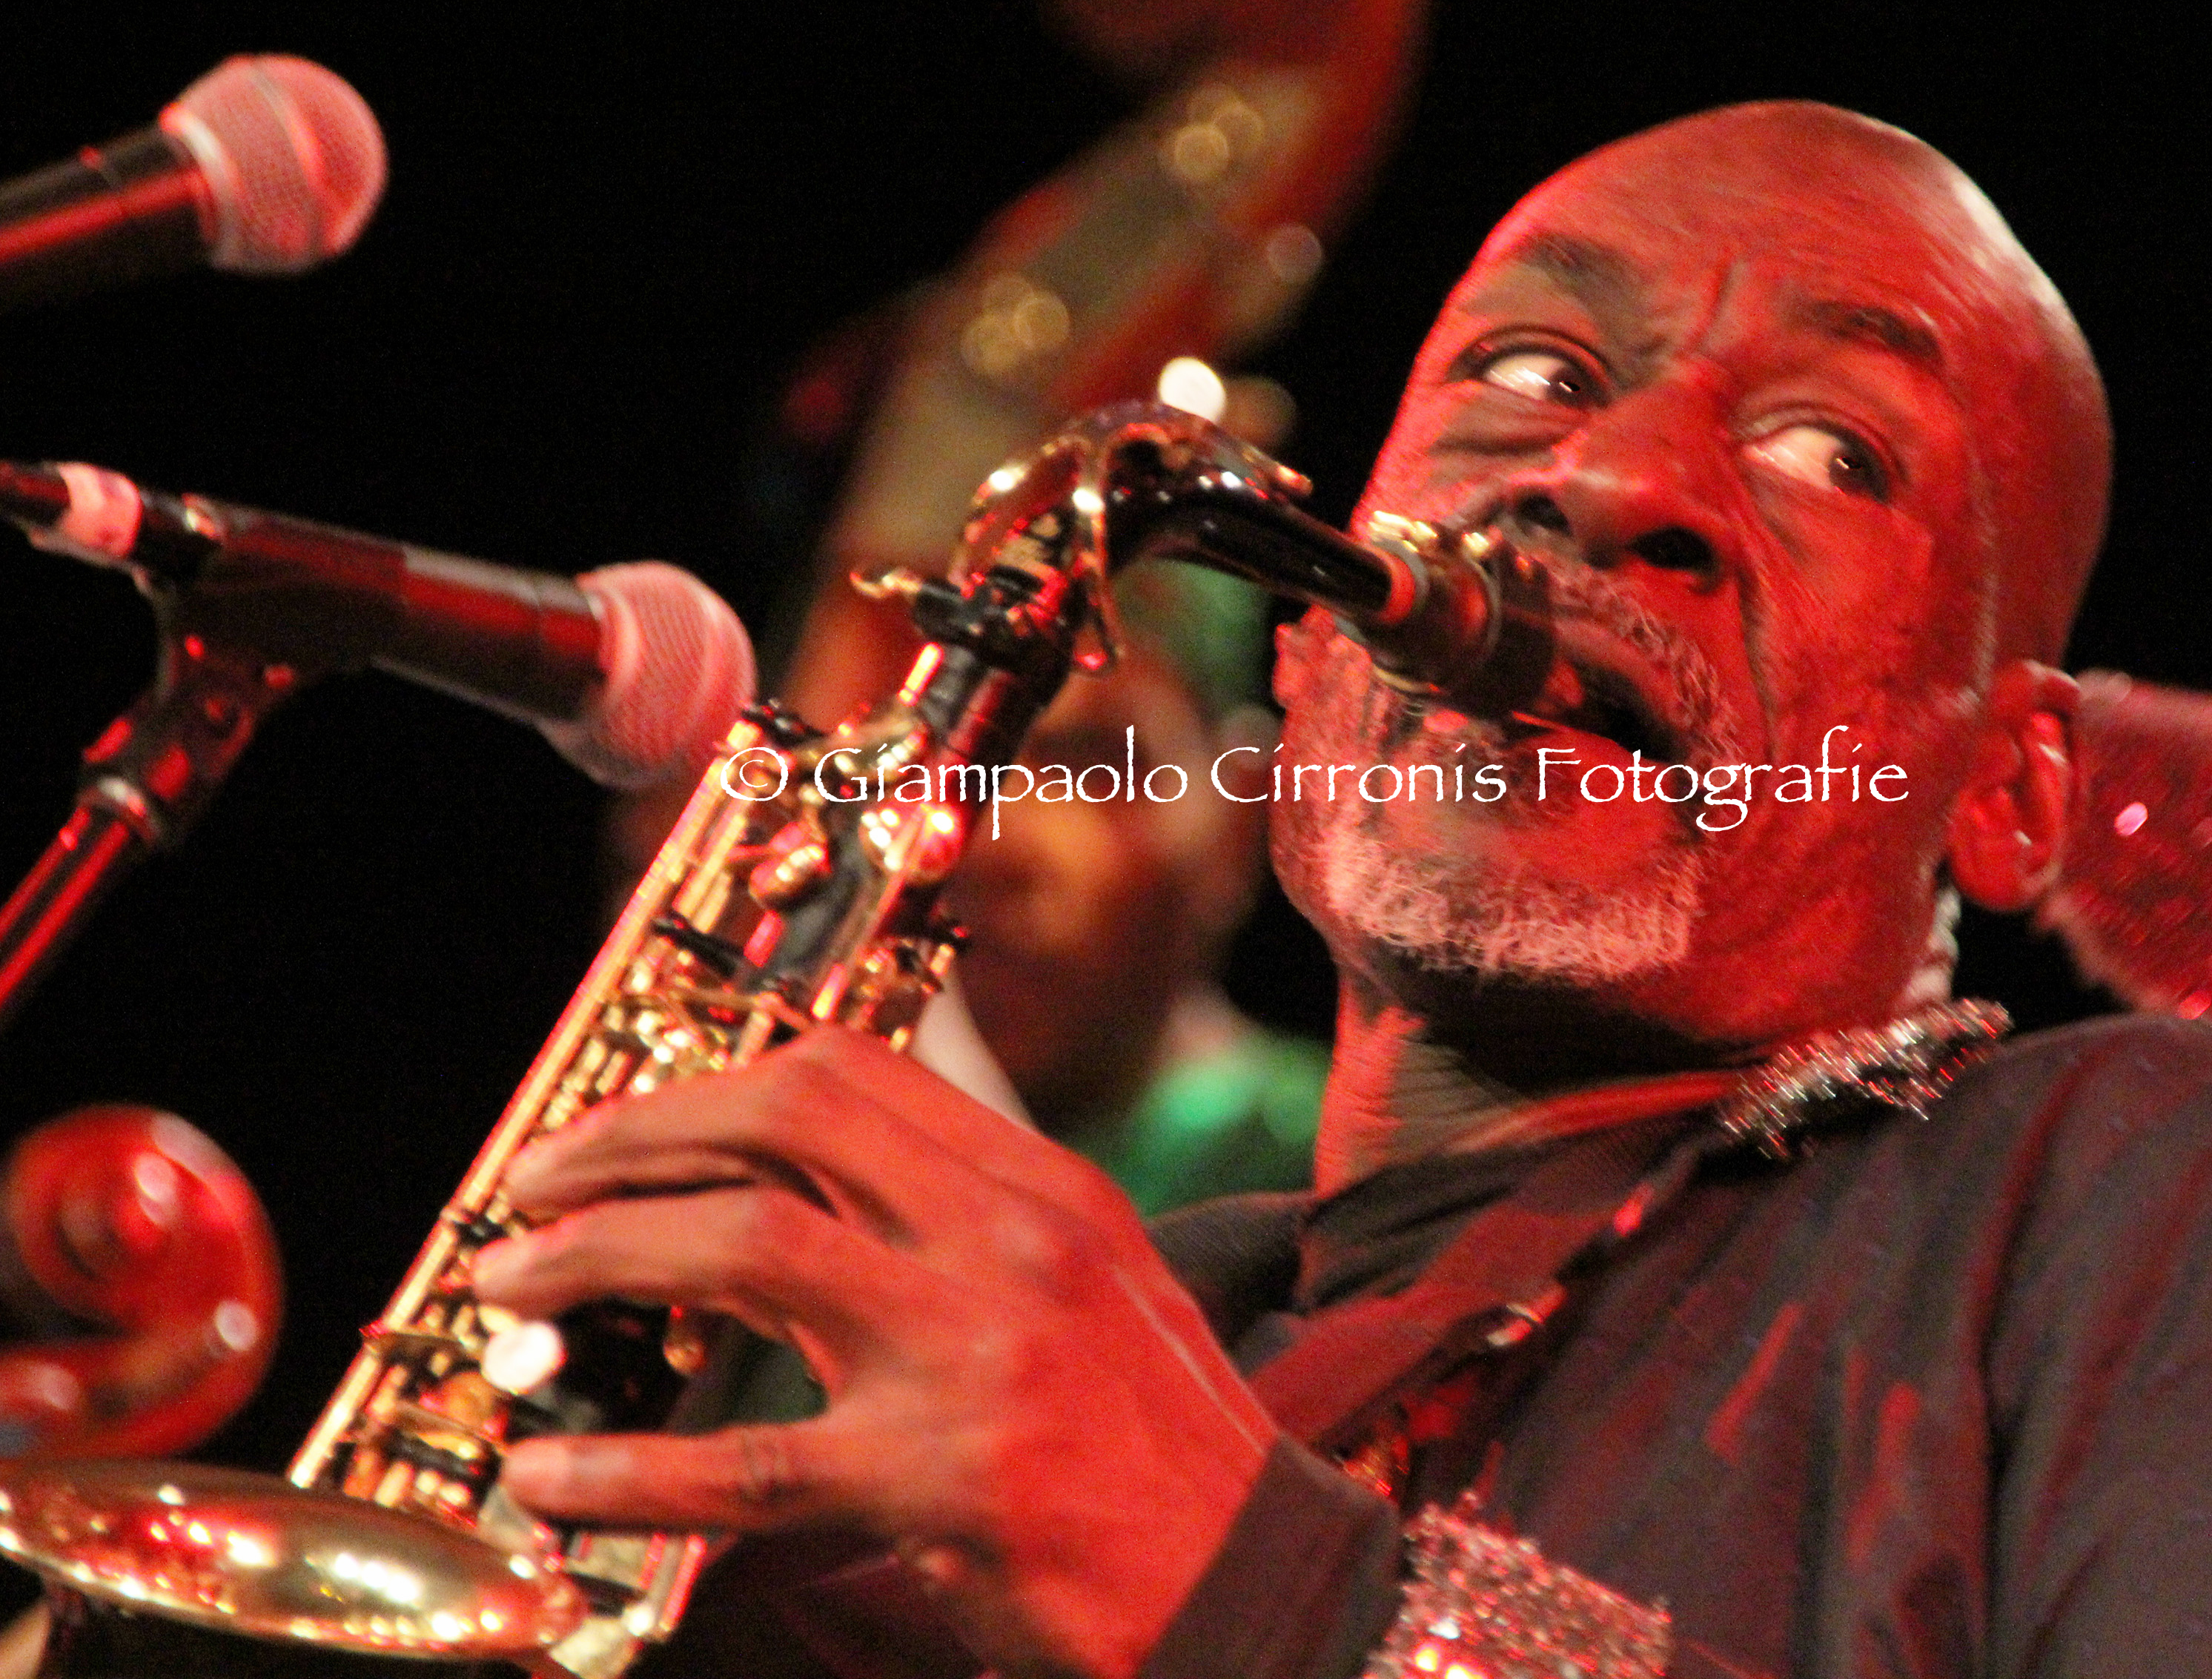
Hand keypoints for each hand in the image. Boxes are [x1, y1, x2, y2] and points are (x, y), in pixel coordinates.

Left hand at [470, 1028, 1273, 1678]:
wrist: (1255, 1581)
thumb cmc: (1157, 1441)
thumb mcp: (1087, 1283)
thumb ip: (969, 1211)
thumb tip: (824, 1160)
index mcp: (1041, 1185)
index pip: (850, 1073)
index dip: (708, 1084)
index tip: (625, 1122)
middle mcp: (1010, 1239)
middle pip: (785, 1116)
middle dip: (630, 1136)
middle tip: (532, 1187)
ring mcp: (978, 1353)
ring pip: (745, 1247)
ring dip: (598, 1255)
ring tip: (512, 1289)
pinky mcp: (945, 1482)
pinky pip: (748, 1463)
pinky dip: (627, 1470)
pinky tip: (552, 1476)